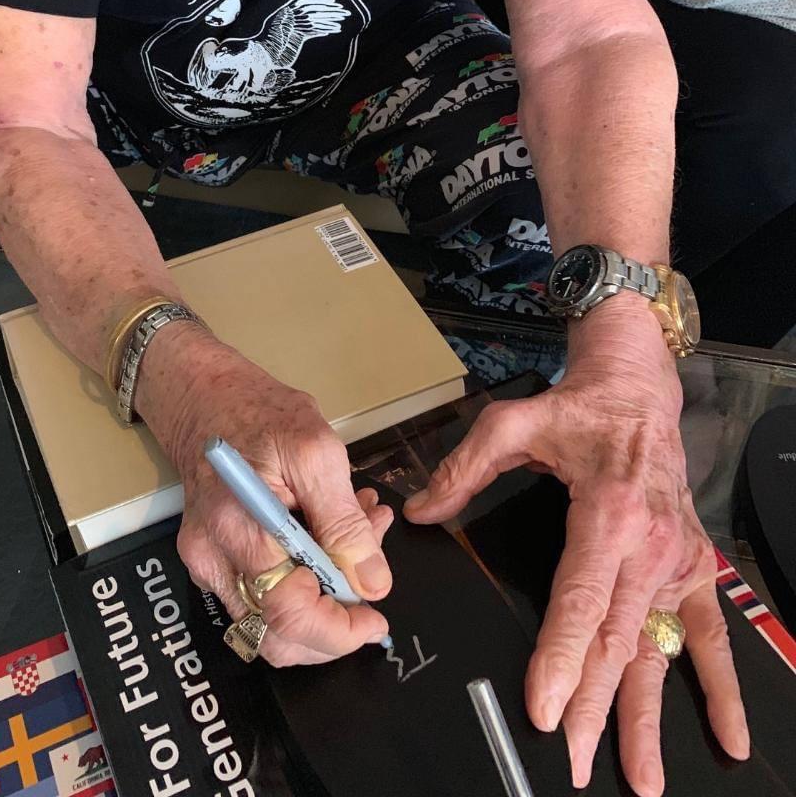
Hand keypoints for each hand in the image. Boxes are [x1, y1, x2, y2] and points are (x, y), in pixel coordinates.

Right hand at [137, 321, 392, 664]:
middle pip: (277, 639)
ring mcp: (208, 565)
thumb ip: (344, 523)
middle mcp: (213, 560)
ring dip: (323, 602)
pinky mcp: (213, 561)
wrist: (204, 395)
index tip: (376, 615)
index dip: (339, 630)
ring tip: (359, 543)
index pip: (289, 617)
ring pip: (272, 625)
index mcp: (238, 530)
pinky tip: (330, 539)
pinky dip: (303, 584)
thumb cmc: (258, 411)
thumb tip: (373, 584)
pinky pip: (262, 597)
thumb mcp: (316, 451)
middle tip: (370, 582)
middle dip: (334, 626)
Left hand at [404, 299, 748, 795]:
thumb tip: (420, 511)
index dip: (561, 656)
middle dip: (591, 706)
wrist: (639, 389)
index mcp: (606, 512)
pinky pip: (710, 636)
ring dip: (648, 717)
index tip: (544, 707)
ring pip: (657, 651)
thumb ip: (464, 468)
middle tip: (570, 760)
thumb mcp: (512, 422)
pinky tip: (726, 738)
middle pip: (615, 639)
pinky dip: (721, 688)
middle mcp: (648, 545)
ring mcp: (675, 562)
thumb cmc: (577, 408)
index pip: (579, 599)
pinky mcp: (694, 569)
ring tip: (641, 779)